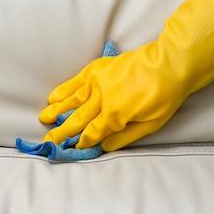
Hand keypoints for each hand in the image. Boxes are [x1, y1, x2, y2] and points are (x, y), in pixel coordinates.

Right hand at [37, 0, 213, 151]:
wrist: (171, 62)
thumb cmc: (165, 96)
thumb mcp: (151, 125)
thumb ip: (125, 138)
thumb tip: (103, 147)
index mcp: (114, 115)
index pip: (91, 134)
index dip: (80, 143)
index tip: (70, 150)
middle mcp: (101, 99)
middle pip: (76, 120)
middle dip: (61, 132)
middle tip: (46, 142)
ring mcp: (97, 82)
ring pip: (72, 100)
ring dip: (56, 111)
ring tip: (43, 118)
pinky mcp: (98, 69)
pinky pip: (76, 81)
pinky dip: (64, 89)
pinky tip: (54, 96)